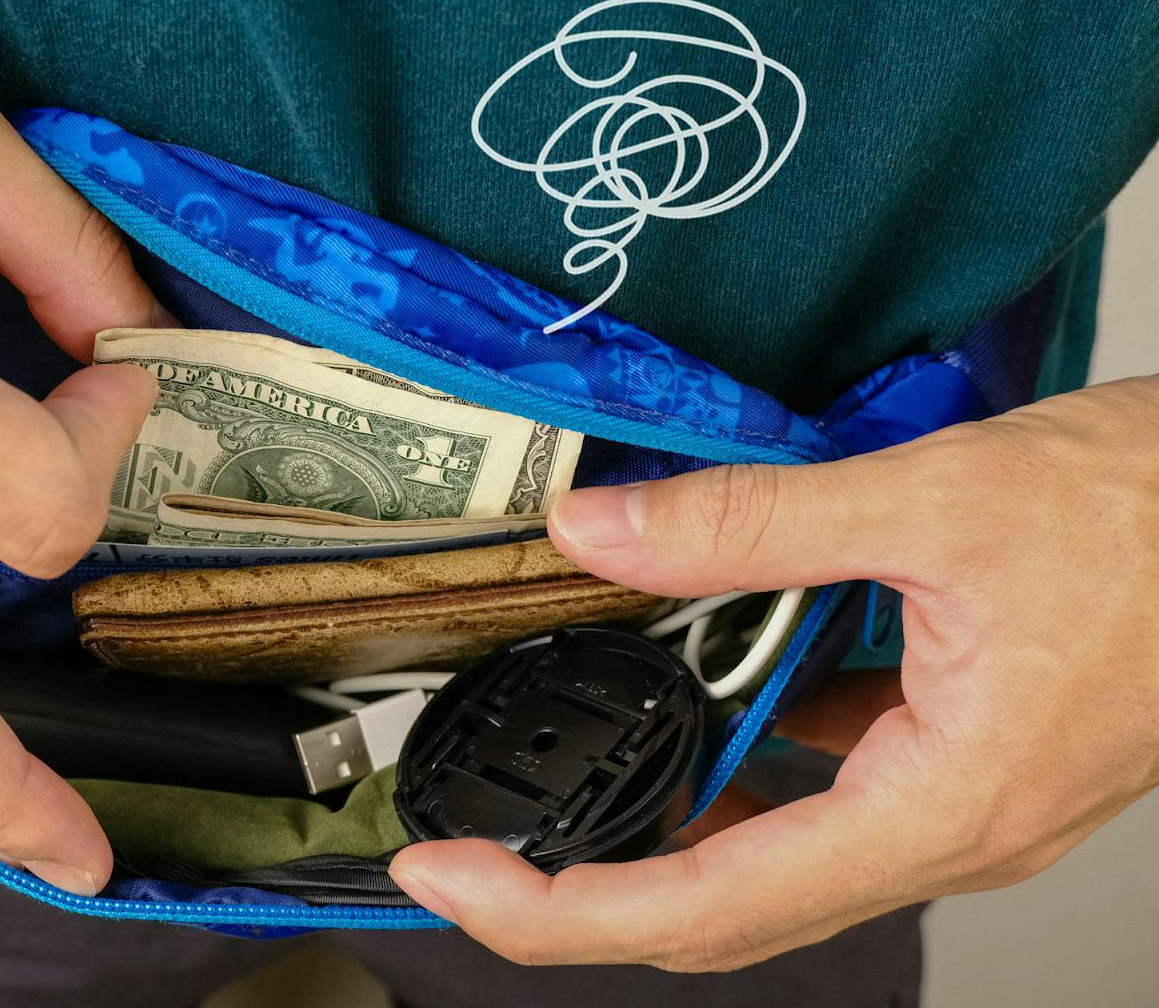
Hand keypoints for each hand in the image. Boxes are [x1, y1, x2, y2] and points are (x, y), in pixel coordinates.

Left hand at [391, 377, 1158, 967]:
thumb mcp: (934, 501)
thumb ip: (753, 524)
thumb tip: (604, 532)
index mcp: (940, 805)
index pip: (708, 904)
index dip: (558, 913)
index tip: (451, 881)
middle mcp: (946, 831)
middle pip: (725, 907)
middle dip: (580, 890)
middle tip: (468, 848)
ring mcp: (958, 804)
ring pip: (774, 856)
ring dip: (664, 828)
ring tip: (566, 778)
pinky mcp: (964, 759)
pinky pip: (829, 792)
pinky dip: (750, 764)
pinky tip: (711, 700)